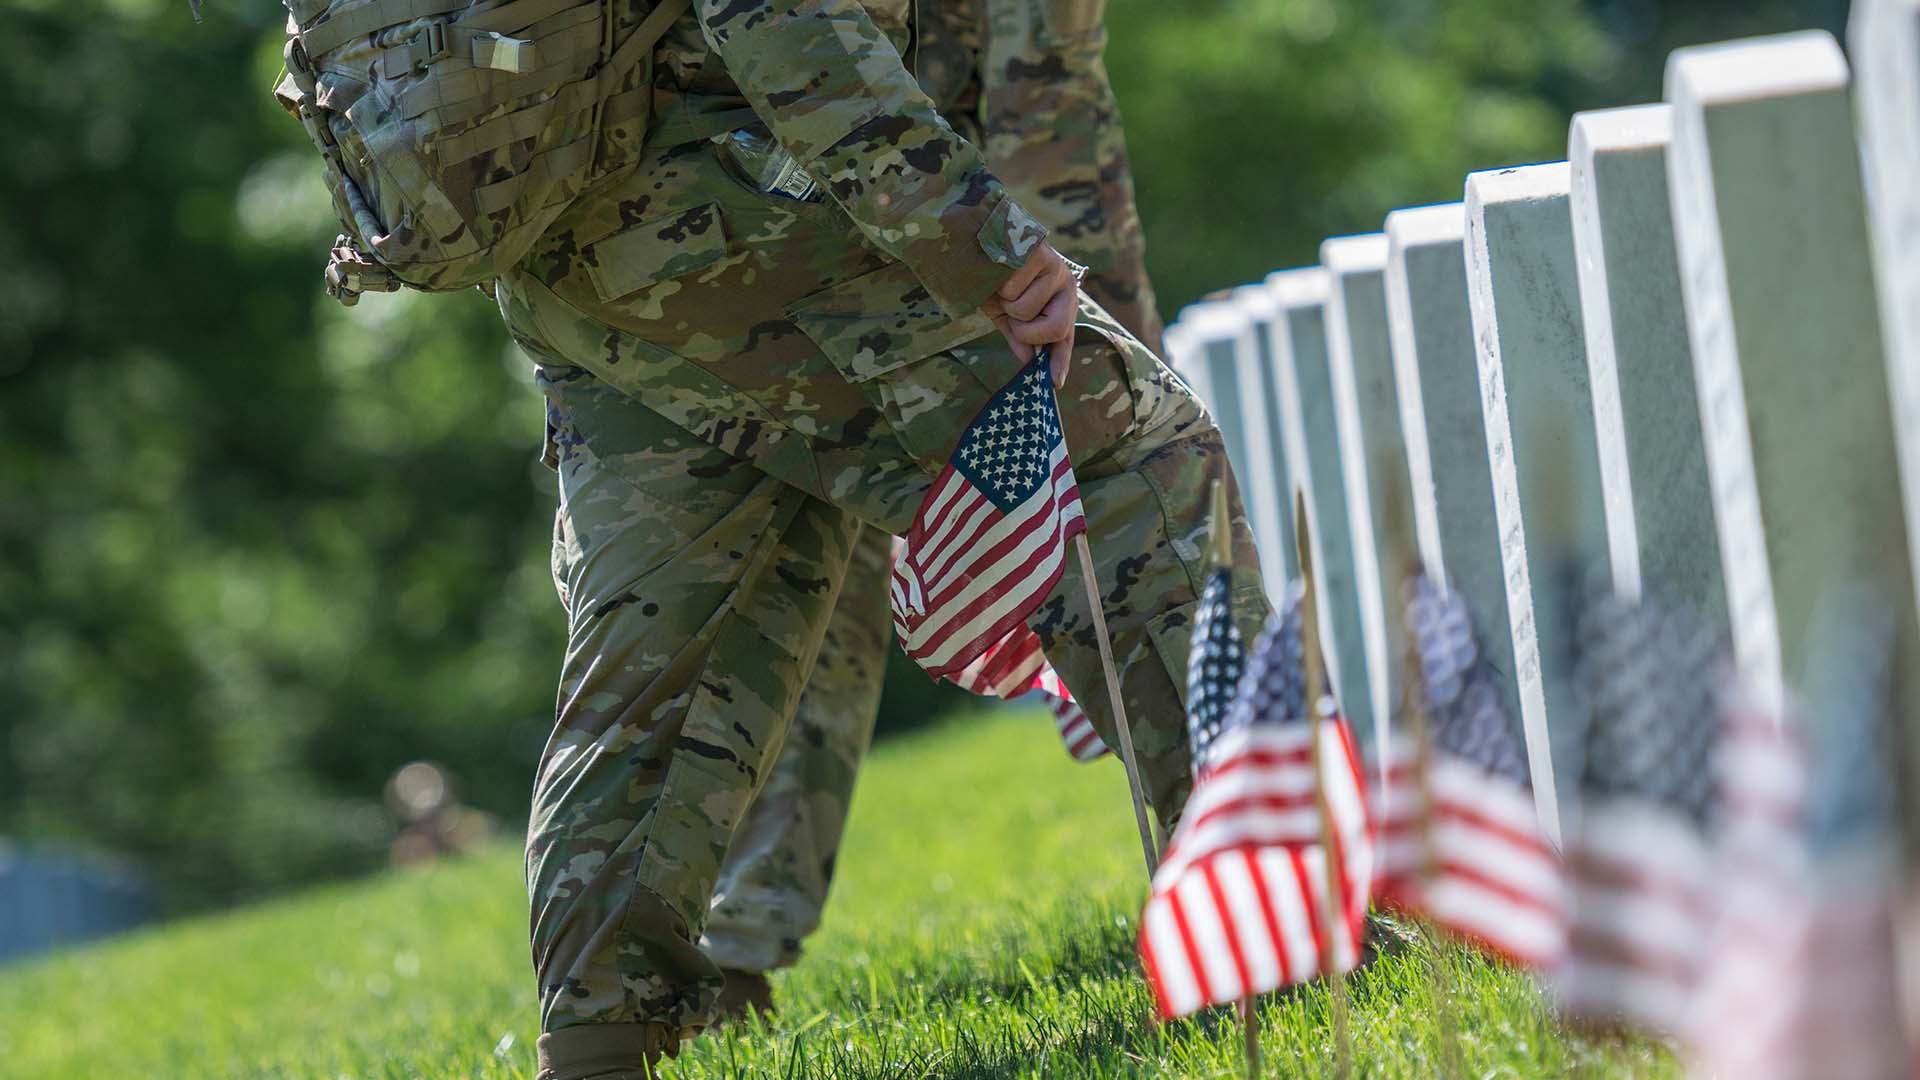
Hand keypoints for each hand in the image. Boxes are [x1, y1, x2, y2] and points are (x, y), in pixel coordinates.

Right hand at [980, 243, 1077, 386]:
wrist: (972, 234)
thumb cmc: (991, 274)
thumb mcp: (1004, 310)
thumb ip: (1018, 335)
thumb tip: (1029, 361)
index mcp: (1060, 297)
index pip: (1065, 335)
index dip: (1060, 359)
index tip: (1055, 382)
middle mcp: (1064, 281)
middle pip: (1055, 328)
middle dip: (1025, 329)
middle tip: (1010, 312)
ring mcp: (1053, 266)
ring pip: (1026, 310)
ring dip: (1005, 302)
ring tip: (999, 280)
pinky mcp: (1037, 252)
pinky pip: (1014, 289)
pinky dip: (997, 284)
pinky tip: (995, 266)